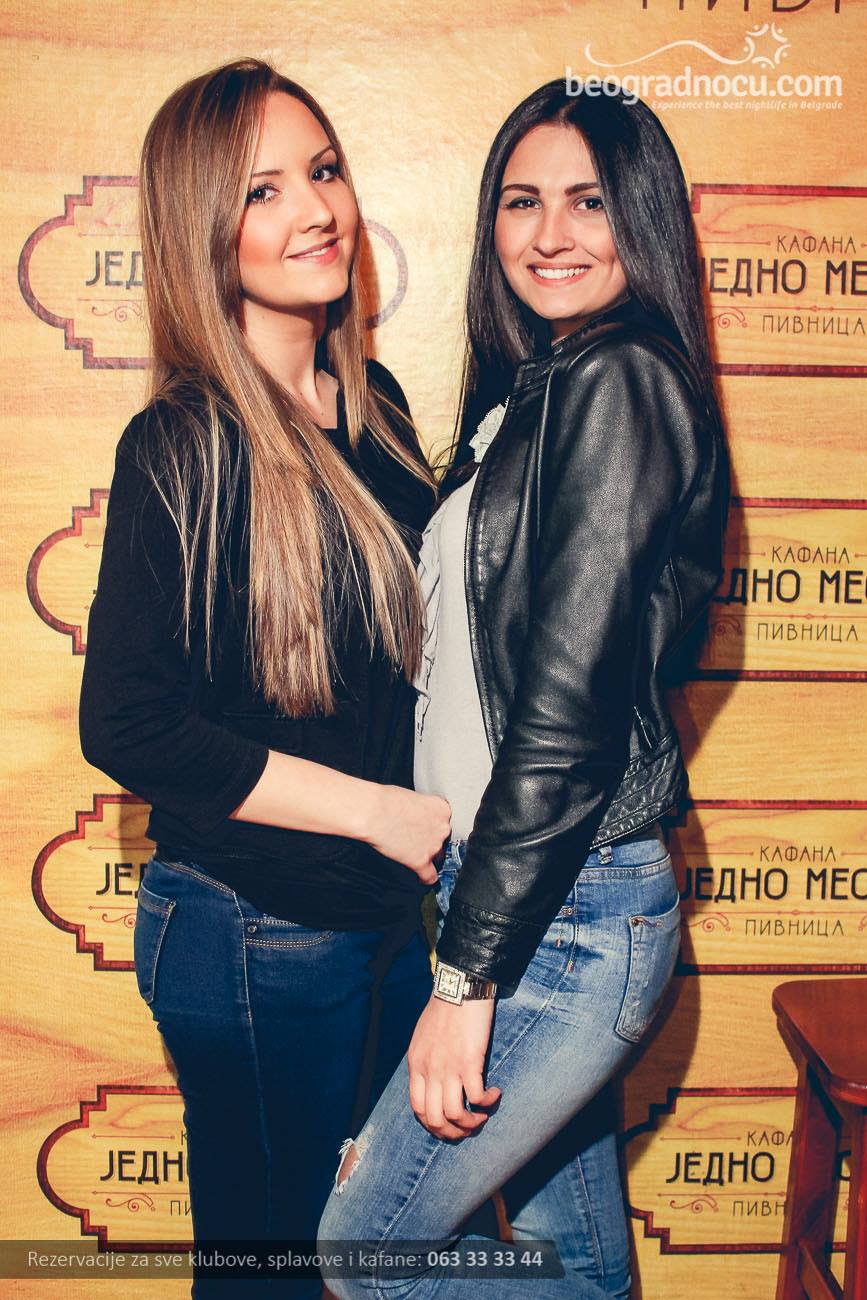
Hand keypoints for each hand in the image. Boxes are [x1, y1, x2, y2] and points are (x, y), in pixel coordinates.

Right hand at [365, 787, 450, 885]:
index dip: (434, 826)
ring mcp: (433, 846)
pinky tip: (421, 877)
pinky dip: (425, 878)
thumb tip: (417, 816)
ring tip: (414, 854)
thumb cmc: (386, 800)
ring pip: (438, 858)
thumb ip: (421, 809)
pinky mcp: (420, 861)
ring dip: (428, 857)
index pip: (445, 822)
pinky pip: (430, 876)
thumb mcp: (412, 797)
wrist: (373, 812)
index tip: (426, 828)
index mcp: (442, 809)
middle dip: (431, 840)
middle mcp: (442, 828)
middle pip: (443, 840)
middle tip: (415, 838)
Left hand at [407, 993, 500, 1137]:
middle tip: (468, 1128)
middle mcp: (429, 1071)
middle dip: (453, 1133)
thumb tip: (434, 1081)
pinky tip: (495, 1095)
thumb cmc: (444, 1009)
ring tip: (482, 1116)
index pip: (418, 1110)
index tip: (449, 1125)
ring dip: (471, 1123)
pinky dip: (488, 1103)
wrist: (459, 987)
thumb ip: (425, 1061)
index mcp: (416, 1065)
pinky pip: (477, 1097)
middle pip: (435, 1119)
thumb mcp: (423, 1038)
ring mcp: (448, 1068)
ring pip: (455, 1115)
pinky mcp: (469, 1062)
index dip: (434, 1126)